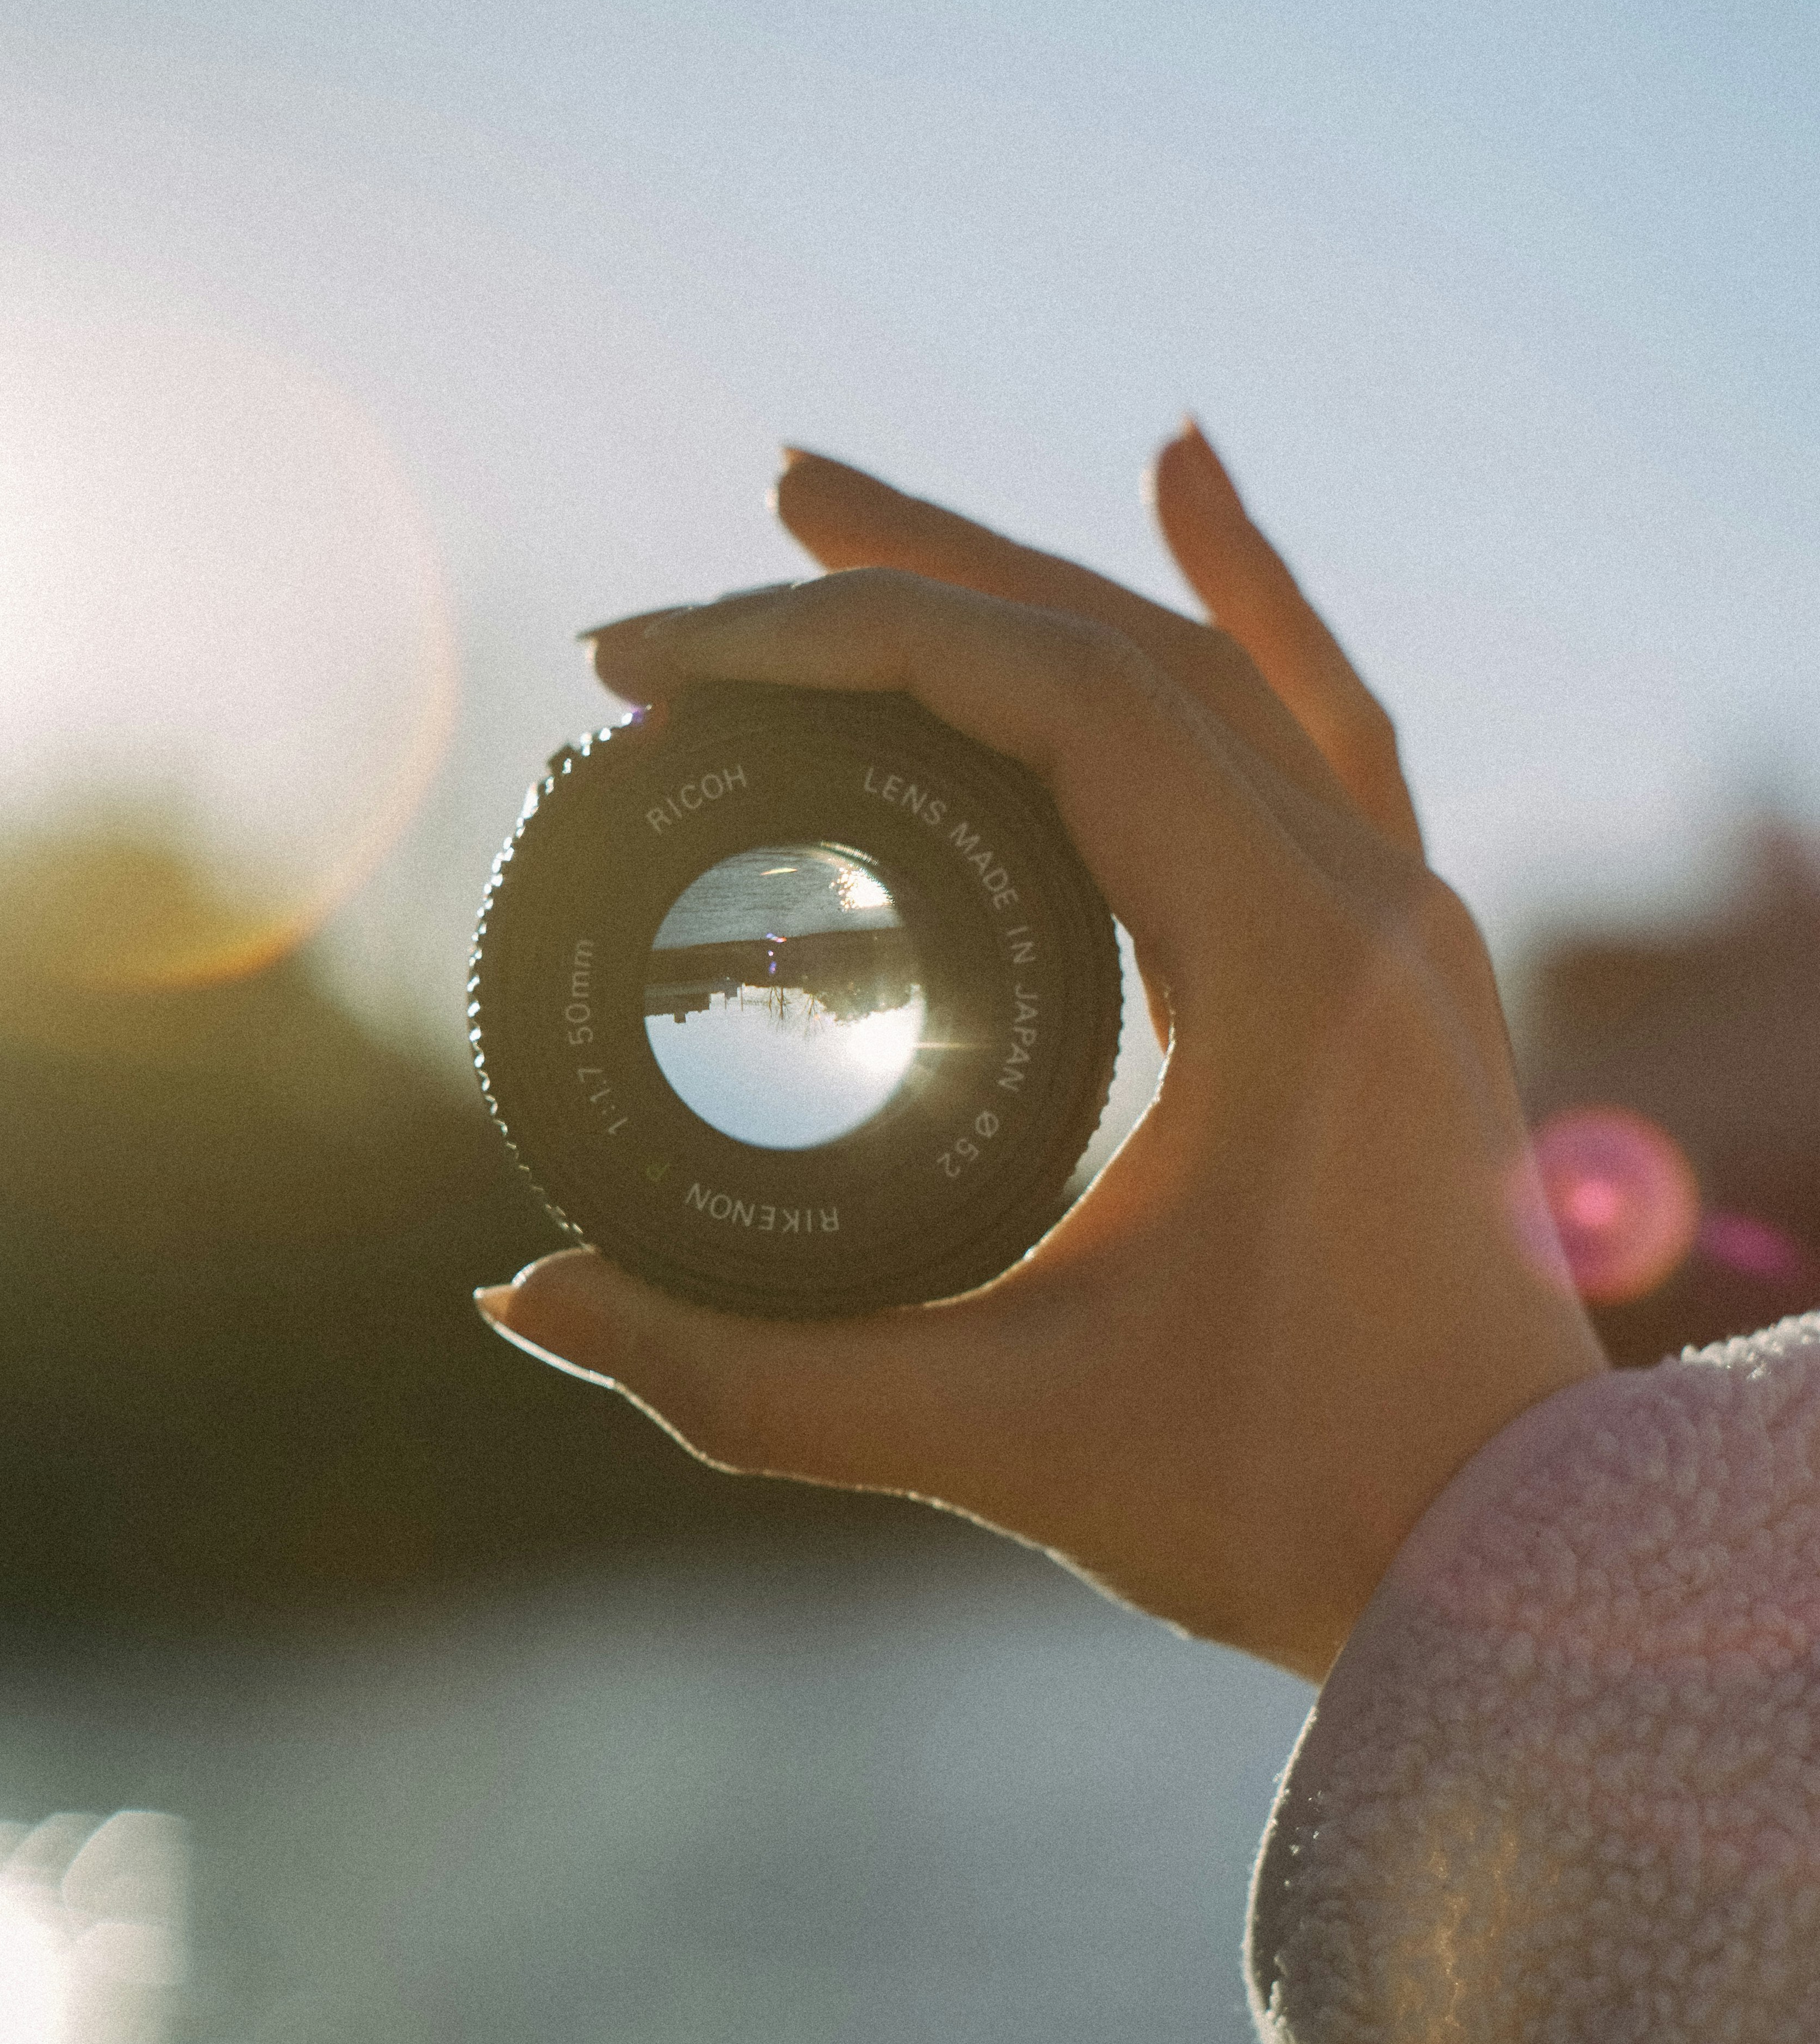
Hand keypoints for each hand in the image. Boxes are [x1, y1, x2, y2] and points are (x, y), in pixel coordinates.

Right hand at [478, 428, 1603, 1680]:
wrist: (1511, 1562)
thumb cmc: (1292, 1502)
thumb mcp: (1005, 1435)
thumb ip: (755, 1376)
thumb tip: (532, 1302)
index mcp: (1286, 964)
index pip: (1045, 703)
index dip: (828, 649)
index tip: (658, 669)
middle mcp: (1366, 895)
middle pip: (1116, 643)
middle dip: (904, 573)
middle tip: (739, 518)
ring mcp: (1402, 908)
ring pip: (1210, 661)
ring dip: (1030, 573)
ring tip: (855, 508)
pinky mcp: (1398, 947)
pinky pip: (1323, 715)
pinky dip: (1247, 597)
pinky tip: (1184, 481)